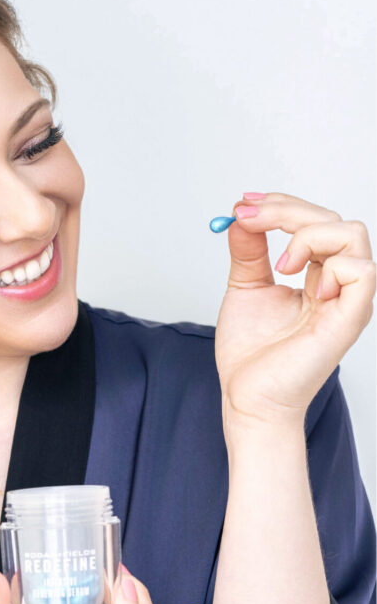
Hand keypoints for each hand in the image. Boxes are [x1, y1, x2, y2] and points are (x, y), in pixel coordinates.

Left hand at [215, 192, 374, 426]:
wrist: (248, 398)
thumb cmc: (251, 356)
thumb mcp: (245, 289)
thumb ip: (248, 252)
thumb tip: (241, 217)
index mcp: (317, 277)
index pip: (315, 222)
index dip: (282, 205)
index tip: (243, 204)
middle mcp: (337, 285)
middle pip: (333, 220)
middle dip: (286, 210)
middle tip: (246, 218)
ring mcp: (347, 300)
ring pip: (353, 234)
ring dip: (308, 234)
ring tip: (280, 265)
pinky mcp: (349, 318)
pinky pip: (361, 270)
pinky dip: (330, 265)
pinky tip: (300, 282)